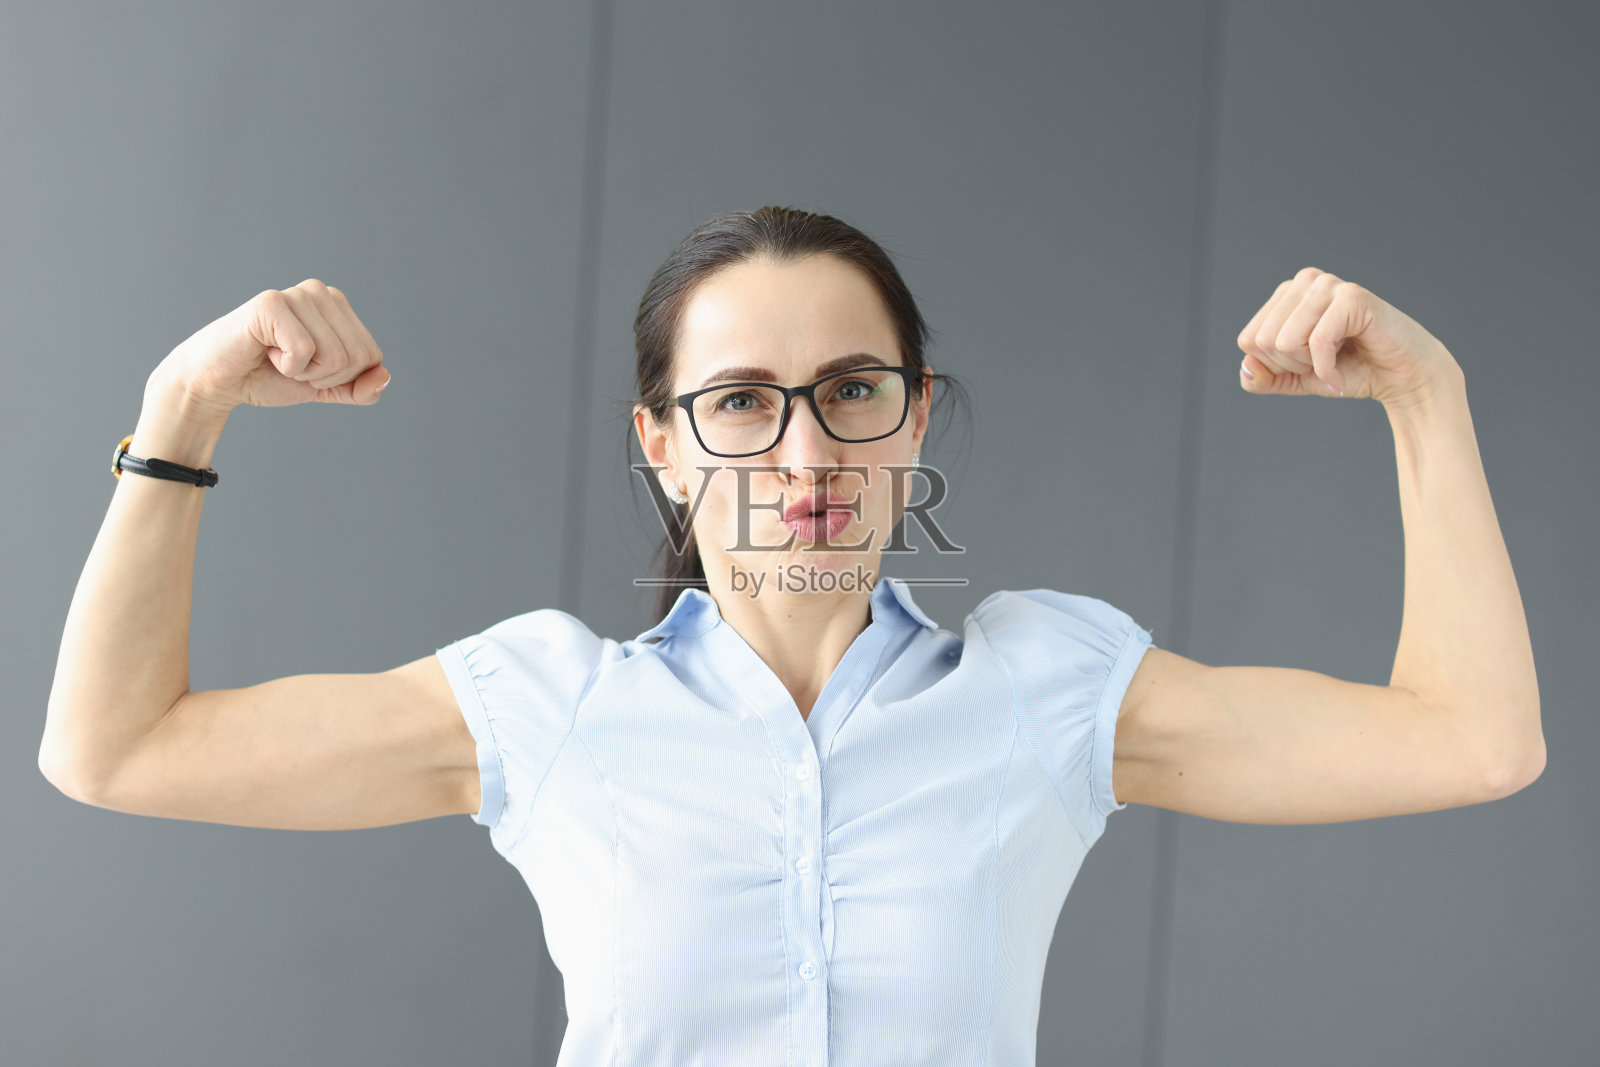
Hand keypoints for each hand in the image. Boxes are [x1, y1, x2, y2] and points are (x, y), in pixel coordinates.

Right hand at [154, 279, 390, 417]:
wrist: (219, 382)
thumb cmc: (269, 377)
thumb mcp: (326, 388)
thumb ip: (360, 388)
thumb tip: (384, 376)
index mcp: (338, 307)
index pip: (372, 357)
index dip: (341, 378)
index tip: (306, 367)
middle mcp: (321, 292)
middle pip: (358, 357)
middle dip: (324, 377)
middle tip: (289, 364)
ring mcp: (297, 294)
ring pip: (336, 357)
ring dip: (303, 372)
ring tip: (275, 356)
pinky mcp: (271, 303)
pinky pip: (305, 351)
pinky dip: (286, 366)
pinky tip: (264, 352)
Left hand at [1236, 267, 1460, 406]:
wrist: (1399, 378)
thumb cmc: (1350, 370)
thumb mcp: (1295, 379)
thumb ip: (1263, 377)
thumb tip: (1245, 367)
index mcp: (1285, 295)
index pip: (1248, 340)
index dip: (1276, 365)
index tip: (1309, 361)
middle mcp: (1304, 282)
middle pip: (1264, 341)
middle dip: (1293, 366)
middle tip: (1326, 362)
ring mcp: (1328, 285)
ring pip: (1285, 342)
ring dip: (1311, 366)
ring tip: (1338, 359)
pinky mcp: (1351, 297)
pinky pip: (1317, 342)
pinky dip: (1327, 369)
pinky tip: (1343, 371)